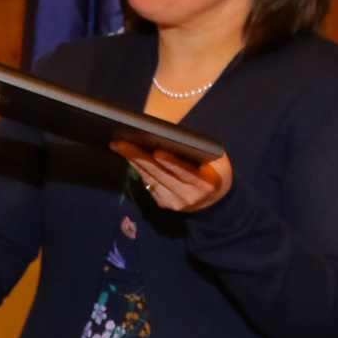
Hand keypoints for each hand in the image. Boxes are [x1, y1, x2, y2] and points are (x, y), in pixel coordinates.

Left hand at [114, 143, 232, 213]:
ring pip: (151, 179)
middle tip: (121, 142)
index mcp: (205, 183)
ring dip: (134, 161)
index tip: (157, 151)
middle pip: (160, 174)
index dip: (171, 162)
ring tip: (120, 145)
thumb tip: (173, 134)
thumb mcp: (217, 159)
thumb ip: (201, 150)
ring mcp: (174, 202)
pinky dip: (138, 169)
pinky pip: (148, 184)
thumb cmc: (216, 170)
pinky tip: (128, 155)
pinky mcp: (164, 204)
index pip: (186, 172)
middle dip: (139, 157)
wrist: (216, 200)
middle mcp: (188, 196)